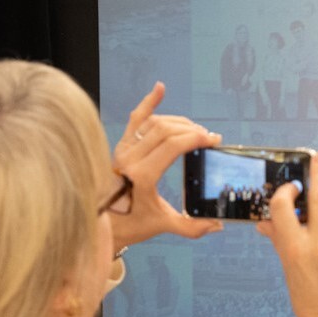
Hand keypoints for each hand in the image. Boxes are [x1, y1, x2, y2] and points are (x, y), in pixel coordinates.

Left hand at [110, 82, 223, 249]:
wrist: (100, 223)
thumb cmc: (130, 224)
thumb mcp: (162, 225)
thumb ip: (192, 227)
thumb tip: (217, 224)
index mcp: (141, 175)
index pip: (174, 145)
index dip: (197, 139)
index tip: (214, 141)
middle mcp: (129, 158)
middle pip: (166, 131)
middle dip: (192, 130)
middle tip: (209, 138)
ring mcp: (122, 149)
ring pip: (154, 123)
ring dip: (179, 122)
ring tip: (196, 131)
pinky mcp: (120, 146)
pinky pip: (135, 119)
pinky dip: (148, 102)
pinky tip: (160, 89)